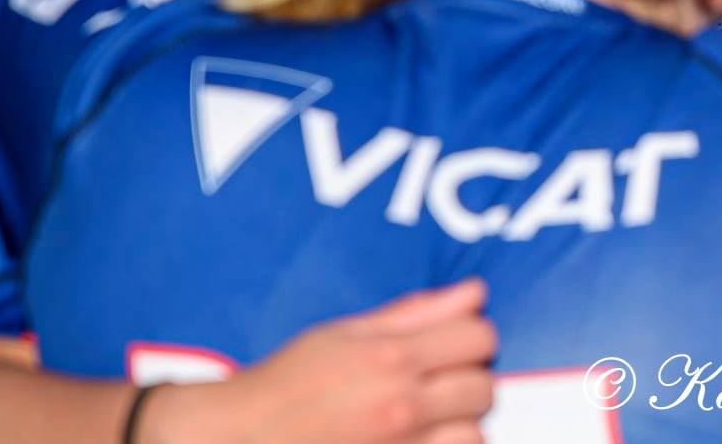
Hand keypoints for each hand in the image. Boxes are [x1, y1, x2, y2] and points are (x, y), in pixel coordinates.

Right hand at [146, 280, 497, 443]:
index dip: (473, 336)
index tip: (455, 343)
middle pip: (484, 388)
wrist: (237, 439)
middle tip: (440, 382)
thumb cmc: (287, 383)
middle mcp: (401, 406)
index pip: (478, 338)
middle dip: (469, 380)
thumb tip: (476, 292)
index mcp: (390, 359)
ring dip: (461, 425)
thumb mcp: (345, 334)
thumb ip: (416, 313)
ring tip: (432, 419)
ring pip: (475, 435)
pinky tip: (421, 439)